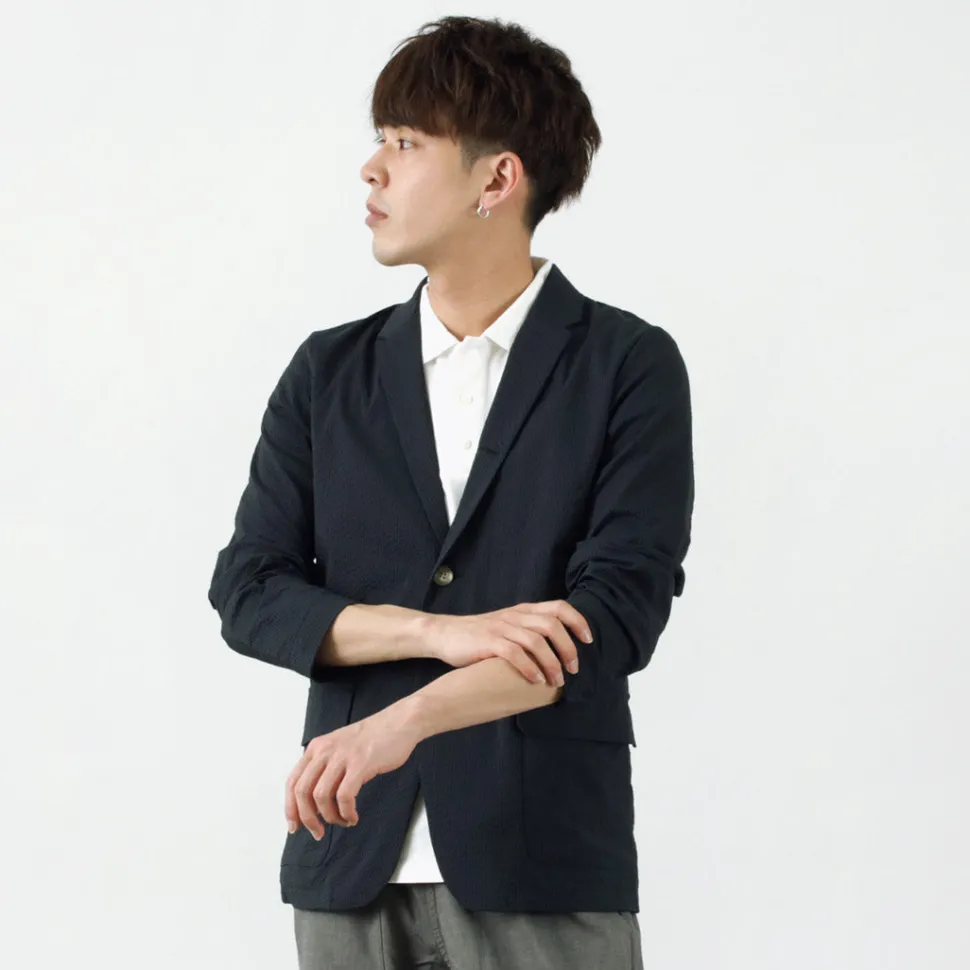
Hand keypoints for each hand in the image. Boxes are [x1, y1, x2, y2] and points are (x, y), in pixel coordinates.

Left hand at [284, 705, 421, 839]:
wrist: (399, 722)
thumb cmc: (372, 739)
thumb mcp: (339, 748)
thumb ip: (325, 769)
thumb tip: (313, 804)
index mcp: (317, 748)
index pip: (293, 782)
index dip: (290, 808)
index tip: (295, 827)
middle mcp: (325, 751)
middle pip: (302, 792)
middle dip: (307, 818)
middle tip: (318, 832)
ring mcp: (342, 756)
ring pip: (321, 796)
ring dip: (330, 817)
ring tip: (343, 821)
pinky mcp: (360, 763)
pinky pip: (344, 796)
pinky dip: (346, 812)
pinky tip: (353, 816)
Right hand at [427, 599, 590, 686]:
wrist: (445, 634)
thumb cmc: (481, 636)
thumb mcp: (509, 626)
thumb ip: (530, 632)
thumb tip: (560, 652)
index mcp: (524, 611)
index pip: (559, 607)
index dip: (578, 621)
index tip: (589, 640)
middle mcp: (516, 616)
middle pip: (552, 625)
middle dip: (568, 648)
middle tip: (573, 669)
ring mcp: (501, 627)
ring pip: (536, 641)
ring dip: (551, 663)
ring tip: (557, 680)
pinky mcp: (488, 642)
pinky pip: (514, 653)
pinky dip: (529, 668)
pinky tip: (535, 681)